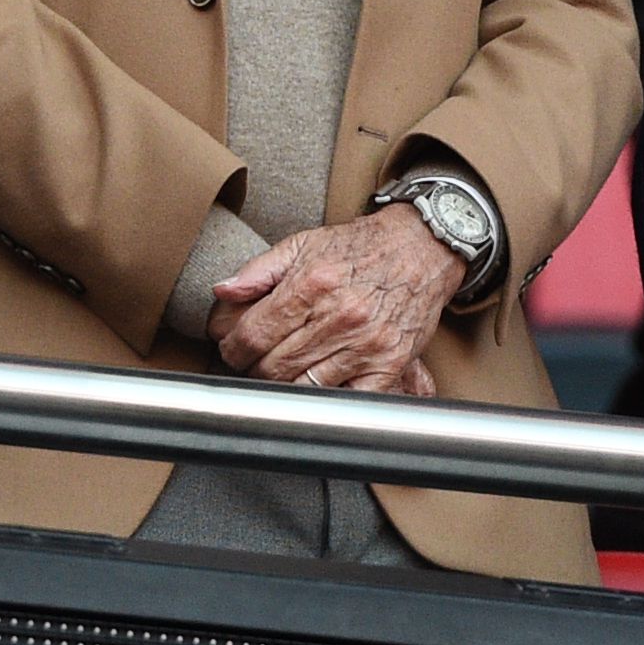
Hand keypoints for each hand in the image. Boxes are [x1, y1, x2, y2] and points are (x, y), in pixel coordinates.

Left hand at [210, 204, 458, 394]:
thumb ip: (259, 270)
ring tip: (281, 372)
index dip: (232, 348)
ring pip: (303, 386)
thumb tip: (222, 292)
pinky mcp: (390, 364)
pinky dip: (326, 400)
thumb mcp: (304, 244)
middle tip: (253, 361)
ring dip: (284, 385)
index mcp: (311, 284)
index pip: (253, 334)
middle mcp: (338, 316)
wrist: (421, 247)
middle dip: (253, 368)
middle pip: (273, 366)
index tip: (231, 348)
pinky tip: (316, 386)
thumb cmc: (360, 248)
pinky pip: (347, 399)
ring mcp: (366, 344)